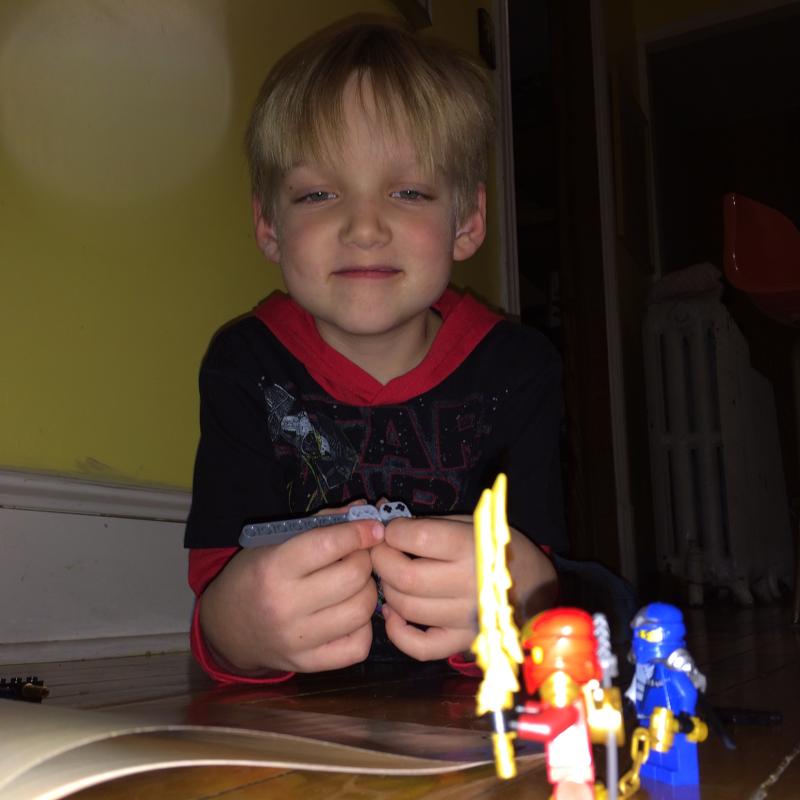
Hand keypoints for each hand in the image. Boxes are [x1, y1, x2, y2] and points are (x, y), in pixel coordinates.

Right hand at [199, 503, 383, 673]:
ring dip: (368, 591)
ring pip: (362, 611)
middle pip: (353, 577)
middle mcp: (285, 606)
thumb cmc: (252, 576)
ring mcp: (297, 639)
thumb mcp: (273, 542)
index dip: (359, 533)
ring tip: (355, 584)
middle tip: (359, 557)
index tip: (373, 529)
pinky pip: (359, 646)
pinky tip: (350, 614)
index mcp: (273, 569)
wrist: (225, 628)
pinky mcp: (308, 664)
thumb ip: (320, 523)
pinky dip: (363, 627)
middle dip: (365, 560)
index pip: (328, 545)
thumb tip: (363, 511)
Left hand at [371, 515, 558, 661]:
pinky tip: (393, 614)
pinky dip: (398, 633)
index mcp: (472, 547)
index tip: (391, 530)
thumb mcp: (472, 523)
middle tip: (381, 552)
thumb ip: (430, 523)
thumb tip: (382, 518)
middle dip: (382, 560)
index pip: (416, 538)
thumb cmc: (500, 547)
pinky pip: (420, 647)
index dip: (393, 532)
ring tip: (390, 577)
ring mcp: (465, 619)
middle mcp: (469, 584)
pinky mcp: (463, 642)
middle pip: (405, 577)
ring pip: (406, 608)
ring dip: (387, 590)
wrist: (537, 585)